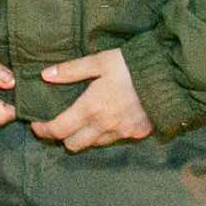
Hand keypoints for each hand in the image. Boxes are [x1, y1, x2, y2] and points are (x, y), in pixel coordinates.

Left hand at [30, 48, 152, 152]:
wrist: (168, 76)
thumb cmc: (130, 65)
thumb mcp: (99, 61)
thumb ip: (71, 70)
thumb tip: (45, 75)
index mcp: (91, 108)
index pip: (59, 130)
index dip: (44, 130)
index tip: (37, 125)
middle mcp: (104, 126)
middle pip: (73, 145)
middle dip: (63, 137)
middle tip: (59, 124)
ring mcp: (122, 133)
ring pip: (94, 144)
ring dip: (84, 136)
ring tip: (82, 121)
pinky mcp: (137, 134)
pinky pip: (114, 140)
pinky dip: (106, 134)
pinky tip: (107, 119)